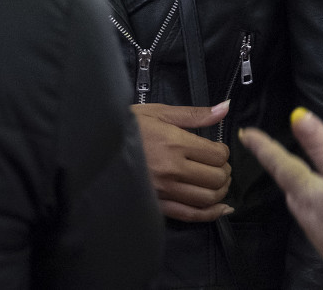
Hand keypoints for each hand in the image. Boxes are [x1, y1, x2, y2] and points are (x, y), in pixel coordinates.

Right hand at [132, 101, 232, 221]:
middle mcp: (172, 169)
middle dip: (224, 171)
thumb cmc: (129, 126)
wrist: (98, 145)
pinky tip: (221, 208)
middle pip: (216, 178)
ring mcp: (165, 191)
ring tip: (217, 182)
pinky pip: (190, 215)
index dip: (223, 152)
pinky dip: (211, 214)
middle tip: (218, 165)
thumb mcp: (159, 113)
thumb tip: (225, 107)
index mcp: (175, 143)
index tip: (217, 149)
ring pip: (208, 198)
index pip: (217, 155)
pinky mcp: (158, 206)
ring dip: (220, 191)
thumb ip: (195, 114)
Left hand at [240, 108, 322, 289]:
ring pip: (299, 200)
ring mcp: (317, 230)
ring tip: (290, 170)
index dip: (262, 145)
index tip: (244, 133)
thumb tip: (298, 115)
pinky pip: (314, 214)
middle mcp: (304, 212)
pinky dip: (312, 199)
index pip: (278, 163)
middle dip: (276, 165)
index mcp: (304, 192)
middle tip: (266, 149)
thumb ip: (321, 145)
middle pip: (286, 183)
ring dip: (294, 182)